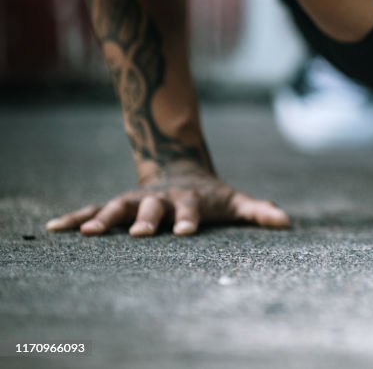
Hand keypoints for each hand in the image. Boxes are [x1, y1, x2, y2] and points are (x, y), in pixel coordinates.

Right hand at [45, 173, 289, 236]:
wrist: (181, 171)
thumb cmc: (212, 196)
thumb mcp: (236, 201)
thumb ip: (258, 211)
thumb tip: (287, 222)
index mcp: (189, 201)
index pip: (190, 211)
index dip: (188, 219)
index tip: (185, 231)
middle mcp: (160, 200)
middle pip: (152, 209)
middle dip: (146, 220)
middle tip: (140, 233)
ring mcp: (136, 201)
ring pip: (118, 208)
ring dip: (105, 219)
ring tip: (89, 233)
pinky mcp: (117, 206)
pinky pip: (93, 210)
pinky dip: (76, 218)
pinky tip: (55, 229)